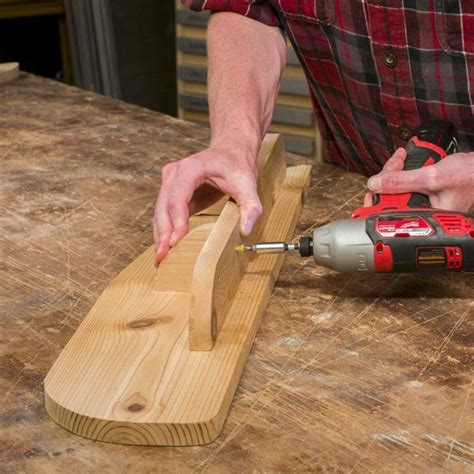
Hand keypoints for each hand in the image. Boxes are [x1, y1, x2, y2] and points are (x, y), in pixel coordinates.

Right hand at [153, 146, 261, 265]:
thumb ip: (250, 206)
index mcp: (191, 168)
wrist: (231, 150)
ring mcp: (170, 182)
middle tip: (163, 257)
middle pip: (163, 206)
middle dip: (163, 233)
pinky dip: (164, 230)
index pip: (178, 197)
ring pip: (159, 211)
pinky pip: (164, 212)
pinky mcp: (171, 191)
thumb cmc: (237, 164)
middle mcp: (175, 173)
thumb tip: (246, 230)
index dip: (177, 220)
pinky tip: (165, 247)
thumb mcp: (248, 184)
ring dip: (159, 235)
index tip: (177, 241)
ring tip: (160, 258)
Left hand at [365, 148, 473, 211]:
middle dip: (388, 177)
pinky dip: (402, 171)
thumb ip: (402, 181)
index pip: (391, 212)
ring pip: (396, 189)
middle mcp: (422, 213)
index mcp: (425, 218)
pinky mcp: (423, 193)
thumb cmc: (471, 175)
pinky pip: (405, 184)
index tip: (374, 184)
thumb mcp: (433, 177)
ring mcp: (422, 202)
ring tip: (400, 158)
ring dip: (394, 171)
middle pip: (391, 198)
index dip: (379, 198)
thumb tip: (376, 185)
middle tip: (395, 162)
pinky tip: (403, 161)